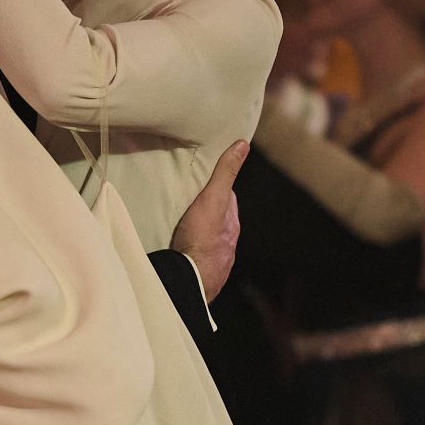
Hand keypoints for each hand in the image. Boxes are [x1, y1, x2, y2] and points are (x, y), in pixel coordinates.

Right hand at [172, 140, 247, 302]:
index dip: (217, 191)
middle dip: (208, 215)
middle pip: (218, 223)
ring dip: (199, 236)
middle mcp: (228, 246)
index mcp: (231, 226)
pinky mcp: (203, 278)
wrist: (190, 280)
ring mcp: (217, 264)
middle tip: (189, 205)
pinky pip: (198, 263)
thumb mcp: (212, 198)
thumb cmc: (201, 238)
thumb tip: (243, 145)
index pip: (227, 202)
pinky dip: (192, 255)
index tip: (205, 184)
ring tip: (182, 230)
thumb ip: (225, 173)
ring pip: (209, 244)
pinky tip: (182, 254)